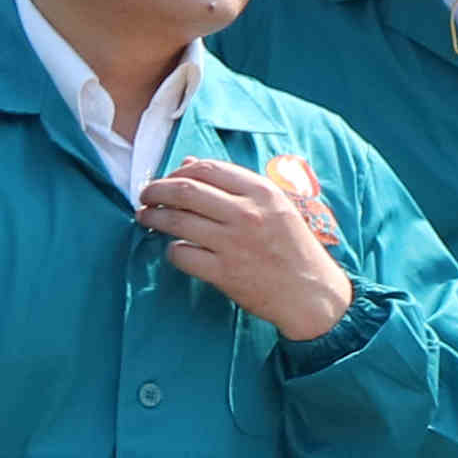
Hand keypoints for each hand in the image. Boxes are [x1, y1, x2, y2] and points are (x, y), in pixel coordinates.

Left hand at [137, 157, 350, 342]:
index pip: (207, 168)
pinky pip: (181, 254)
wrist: (311, 294)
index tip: (169, 179)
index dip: (179, 171)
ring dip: (154, 217)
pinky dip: (171, 250)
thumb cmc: (293, 248)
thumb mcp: (274, 207)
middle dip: (157, 190)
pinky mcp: (224, 273)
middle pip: (185, 190)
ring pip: (177, 221)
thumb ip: (234, 184)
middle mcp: (246, 213)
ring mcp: (233, 244)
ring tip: (146, 218)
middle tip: (145, 196)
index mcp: (261, 192)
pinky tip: (173, 249)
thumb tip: (188, 164)